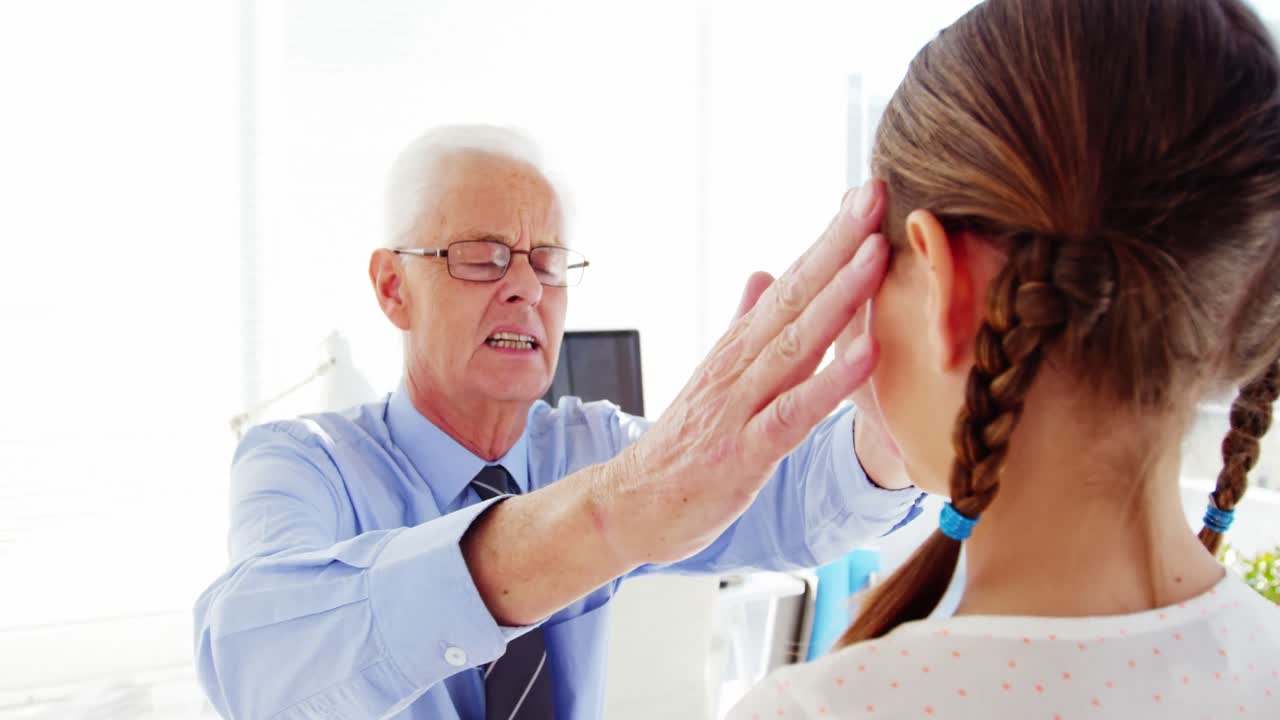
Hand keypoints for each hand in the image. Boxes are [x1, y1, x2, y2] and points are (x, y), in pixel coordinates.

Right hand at [597, 180, 890, 566]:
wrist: (629, 505)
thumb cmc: (681, 446)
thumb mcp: (714, 378)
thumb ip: (742, 325)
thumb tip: (764, 272)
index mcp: (737, 348)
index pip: (789, 283)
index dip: (829, 239)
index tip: (865, 195)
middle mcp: (739, 366)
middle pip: (794, 297)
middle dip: (838, 244)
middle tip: (874, 193)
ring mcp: (740, 407)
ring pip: (796, 343)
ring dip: (839, 297)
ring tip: (876, 252)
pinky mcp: (745, 452)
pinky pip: (794, 412)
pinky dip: (831, 382)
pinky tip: (867, 353)